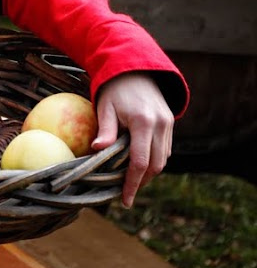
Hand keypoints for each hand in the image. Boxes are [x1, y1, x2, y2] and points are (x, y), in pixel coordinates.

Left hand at [92, 72, 173, 207]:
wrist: (135, 67)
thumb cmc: (114, 87)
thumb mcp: (105, 106)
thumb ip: (105, 129)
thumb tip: (97, 150)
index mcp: (142, 121)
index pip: (140, 162)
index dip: (132, 183)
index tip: (125, 200)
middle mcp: (160, 125)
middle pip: (155, 165)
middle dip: (141, 182)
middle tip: (126, 193)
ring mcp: (169, 124)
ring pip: (163, 160)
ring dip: (149, 172)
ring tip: (131, 181)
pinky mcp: (171, 123)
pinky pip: (165, 150)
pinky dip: (154, 160)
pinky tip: (139, 164)